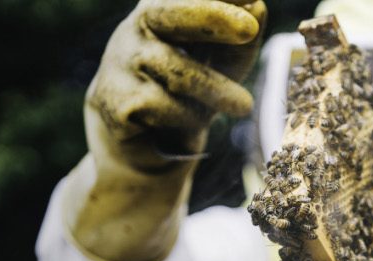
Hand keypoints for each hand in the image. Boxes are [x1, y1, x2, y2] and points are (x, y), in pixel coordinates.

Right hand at [69, 0, 266, 260]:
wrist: (140, 136)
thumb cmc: (189, 84)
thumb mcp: (223, 58)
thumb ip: (242, 35)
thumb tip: (258, 6)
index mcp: (163, 6)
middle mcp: (136, 26)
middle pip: (170, 12)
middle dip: (212, 16)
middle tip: (250, 29)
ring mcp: (121, 61)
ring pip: (178, 73)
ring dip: (216, 91)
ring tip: (243, 106)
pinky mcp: (115, 101)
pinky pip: (165, 109)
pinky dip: (189, 118)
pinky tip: (189, 121)